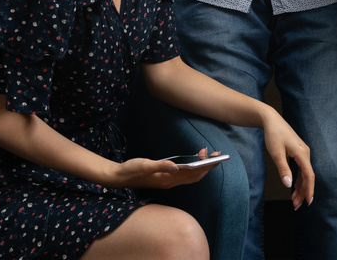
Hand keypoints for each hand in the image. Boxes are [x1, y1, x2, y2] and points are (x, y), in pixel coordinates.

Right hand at [105, 149, 221, 189]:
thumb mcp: (144, 165)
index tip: (214, 158)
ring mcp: (168, 181)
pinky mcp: (165, 178)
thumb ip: (160, 166)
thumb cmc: (131, 170)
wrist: (119, 177)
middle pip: (195, 176)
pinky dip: (192, 166)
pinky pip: (184, 174)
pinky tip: (193, 159)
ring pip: (190, 175)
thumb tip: (176, 166)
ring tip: (207, 153)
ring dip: (201, 166)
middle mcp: (170, 182)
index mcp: (167, 180)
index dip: (204, 167)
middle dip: (207, 166)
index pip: (192, 174)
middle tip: (216, 154)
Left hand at [262, 112, 314, 209]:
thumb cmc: (273, 135)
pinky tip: (294, 187)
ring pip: (304, 174)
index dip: (309, 190)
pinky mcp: (298, 152)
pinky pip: (301, 169)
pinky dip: (298, 179)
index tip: (308, 202)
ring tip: (294, 200)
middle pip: (308, 177)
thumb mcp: (276, 153)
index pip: (309, 175)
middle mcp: (305, 153)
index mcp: (302, 153)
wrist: (271, 120)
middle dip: (303, 192)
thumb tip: (288, 185)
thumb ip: (283, 170)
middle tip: (296, 205)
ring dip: (300, 187)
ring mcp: (302, 152)